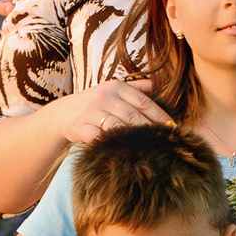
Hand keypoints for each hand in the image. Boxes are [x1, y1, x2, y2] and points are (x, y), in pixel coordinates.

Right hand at [54, 79, 172, 146]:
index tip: (172, 128)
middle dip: (149, 130)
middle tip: (163, 142)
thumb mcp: (113, 91)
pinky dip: (108, 143)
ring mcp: (91, 111)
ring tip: (146, 148)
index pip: (143, 102)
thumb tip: (157, 84)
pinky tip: (120, 151)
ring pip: (116, 126)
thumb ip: (135, 88)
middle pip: (132, 115)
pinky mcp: (79, 126)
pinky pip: (97, 137)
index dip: (159, 116)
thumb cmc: (95, 104)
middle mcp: (104, 96)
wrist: (63, 113)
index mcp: (116, 87)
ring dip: (132, 138)